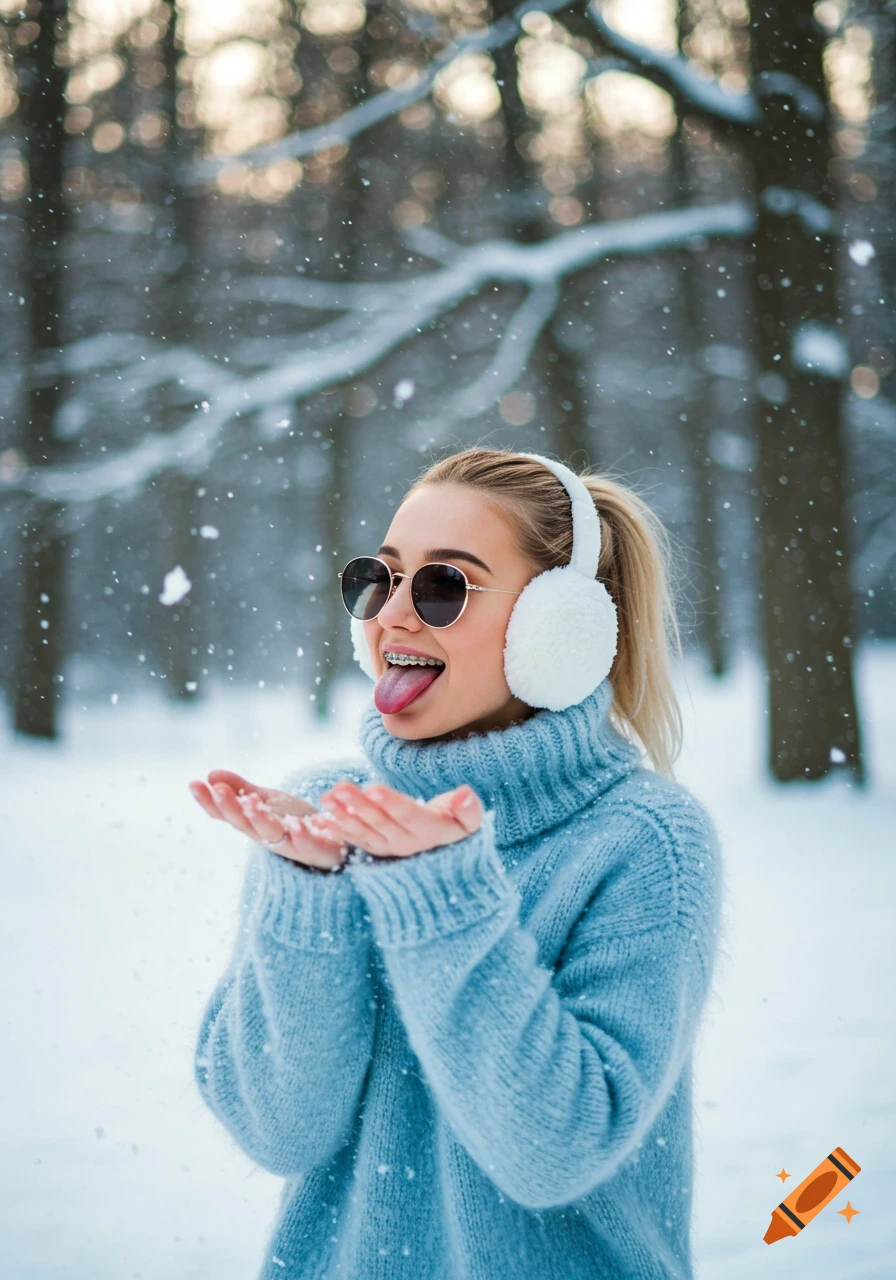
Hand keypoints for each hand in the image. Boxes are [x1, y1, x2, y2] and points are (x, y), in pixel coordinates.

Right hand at [188, 769, 347, 871]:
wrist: (334, 844)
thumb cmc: (295, 822)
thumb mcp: (267, 801)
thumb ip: (241, 790)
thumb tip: (210, 774)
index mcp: (254, 824)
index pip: (226, 814)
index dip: (209, 802)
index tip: (193, 783)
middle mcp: (268, 836)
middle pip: (245, 824)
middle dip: (231, 807)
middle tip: (218, 789)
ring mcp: (291, 844)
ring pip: (272, 834)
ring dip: (260, 819)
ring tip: (251, 803)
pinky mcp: (318, 849)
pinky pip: (309, 844)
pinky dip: (304, 835)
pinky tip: (298, 824)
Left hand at [313, 780, 483, 859]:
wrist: (447, 851)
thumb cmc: (458, 823)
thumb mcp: (469, 819)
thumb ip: (469, 809)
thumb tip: (465, 796)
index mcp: (431, 833)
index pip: (409, 816)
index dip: (392, 803)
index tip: (374, 788)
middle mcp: (407, 844)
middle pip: (381, 822)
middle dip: (359, 805)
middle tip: (339, 788)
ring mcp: (388, 847)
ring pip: (364, 830)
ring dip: (343, 815)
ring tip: (326, 797)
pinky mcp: (374, 847)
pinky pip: (353, 839)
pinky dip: (336, 829)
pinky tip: (317, 820)